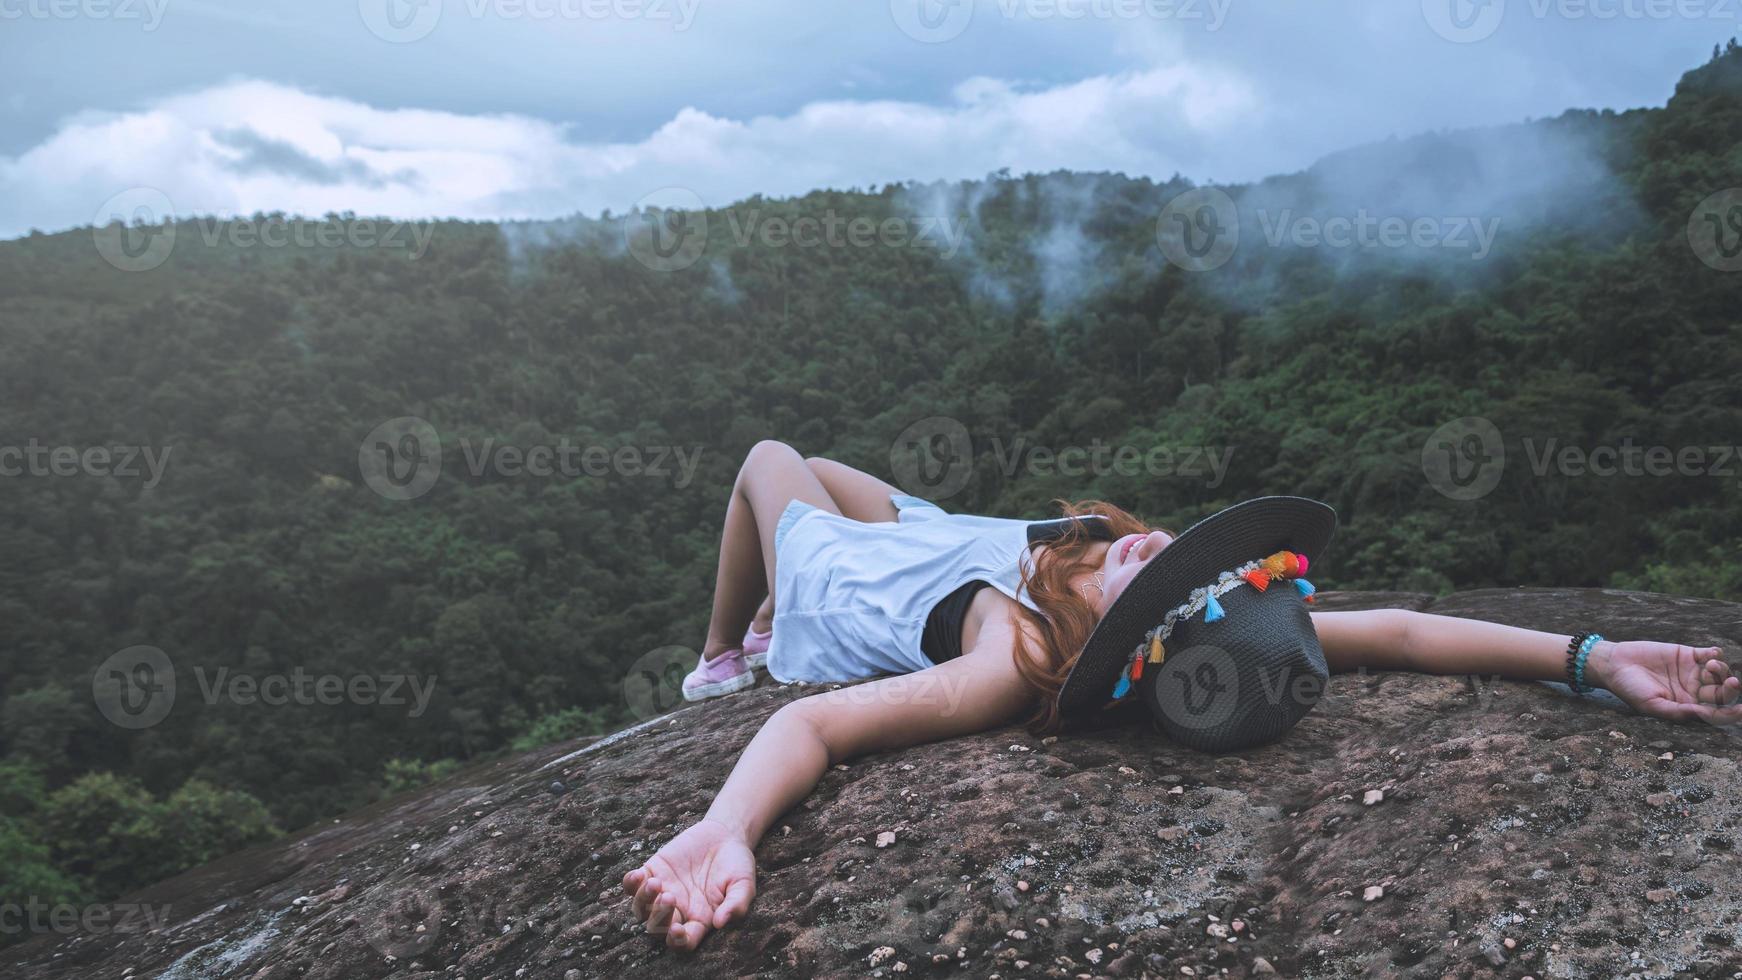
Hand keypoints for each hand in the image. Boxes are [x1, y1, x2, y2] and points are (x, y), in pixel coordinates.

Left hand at [620, 818, 755, 950]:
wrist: (724, 835)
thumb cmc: (736, 865)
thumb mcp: (744, 884)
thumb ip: (737, 904)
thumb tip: (721, 923)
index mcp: (699, 920)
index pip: (684, 941)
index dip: (677, 941)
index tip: (677, 930)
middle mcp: (677, 911)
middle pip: (658, 927)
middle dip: (659, 917)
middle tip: (669, 897)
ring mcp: (662, 891)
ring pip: (641, 908)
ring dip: (643, 900)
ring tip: (654, 883)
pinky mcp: (653, 871)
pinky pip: (632, 885)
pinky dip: (630, 883)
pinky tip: (637, 875)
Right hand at [1589, 640, 1741, 724]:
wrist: (1614, 664)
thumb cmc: (1630, 689)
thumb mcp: (1652, 705)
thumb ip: (1678, 712)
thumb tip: (1704, 714)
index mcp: (1687, 707)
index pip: (1716, 712)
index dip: (1731, 714)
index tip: (1741, 711)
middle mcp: (1694, 690)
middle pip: (1722, 692)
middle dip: (1730, 689)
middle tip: (1732, 683)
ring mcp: (1692, 671)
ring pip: (1719, 673)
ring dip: (1722, 670)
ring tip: (1711, 665)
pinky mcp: (1687, 654)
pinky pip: (1710, 654)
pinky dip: (1716, 653)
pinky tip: (1712, 654)